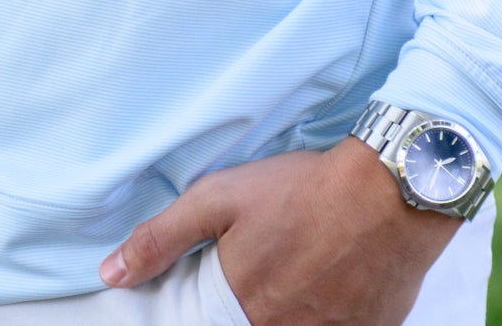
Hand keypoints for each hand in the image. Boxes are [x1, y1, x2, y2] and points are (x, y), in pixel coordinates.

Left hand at [99, 138, 457, 325]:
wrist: (390, 191)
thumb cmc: (302, 189)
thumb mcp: (220, 198)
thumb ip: (162, 239)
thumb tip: (111, 274)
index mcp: (242, 307)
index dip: (212, 309)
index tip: (223, 287)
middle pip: (251, 325)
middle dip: (252, 307)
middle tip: (271, 268)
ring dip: (288, 308)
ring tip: (300, 272)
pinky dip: (327, 314)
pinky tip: (330, 285)